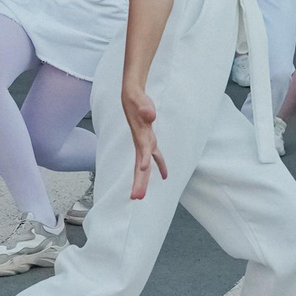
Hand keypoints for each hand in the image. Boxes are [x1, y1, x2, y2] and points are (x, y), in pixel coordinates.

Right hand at [122, 84, 167, 199]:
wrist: (132, 97)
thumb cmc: (137, 100)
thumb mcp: (142, 103)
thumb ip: (146, 109)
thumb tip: (151, 114)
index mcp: (140, 136)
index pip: (142, 152)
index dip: (142, 161)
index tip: (143, 171)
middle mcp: (141, 143)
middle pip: (139, 166)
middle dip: (138, 181)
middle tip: (136, 197)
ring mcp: (144, 143)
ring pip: (143, 166)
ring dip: (142, 180)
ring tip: (139, 196)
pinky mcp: (149, 141)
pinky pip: (155, 157)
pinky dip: (159, 166)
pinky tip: (164, 176)